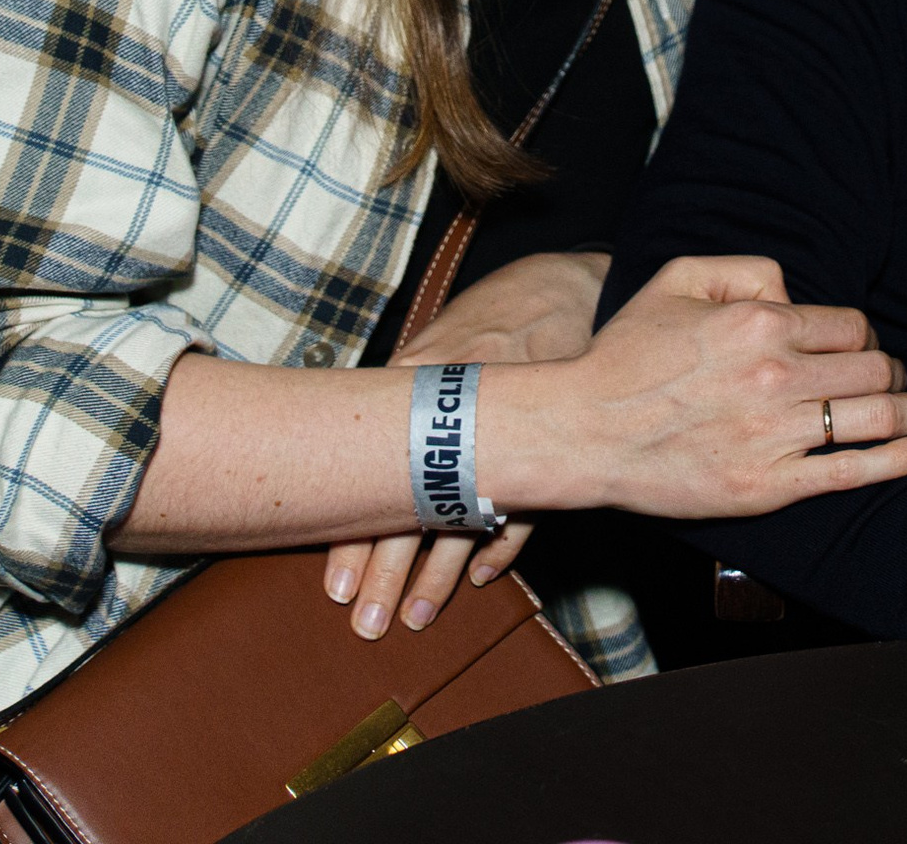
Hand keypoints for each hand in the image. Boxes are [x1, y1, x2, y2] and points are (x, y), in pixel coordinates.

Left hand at [321, 252, 606, 637]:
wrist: (570, 283)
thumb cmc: (493, 311)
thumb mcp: (436, 334)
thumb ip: (400, 385)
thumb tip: (351, 427)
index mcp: (422, 390)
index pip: (378, 480)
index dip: (355, 536)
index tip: (336, 584)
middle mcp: (461, 418)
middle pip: (415, 510)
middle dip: (389, 573)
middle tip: (367, 623)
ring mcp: (510, 434)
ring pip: (466, 520)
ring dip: (440, 575)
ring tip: (418, 616)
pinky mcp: (551, 441)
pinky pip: (526, 507)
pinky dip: (504, 542)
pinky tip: (482, 574)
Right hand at [482, 254, 906, 517]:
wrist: (583, 431)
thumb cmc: (626, 355)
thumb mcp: (676, 279)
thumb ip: (743, 269)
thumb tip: (792, 290)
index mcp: (759, 323)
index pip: (850, 324)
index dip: (866, 335)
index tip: (864, 347)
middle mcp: (777, 376)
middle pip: (874, 368)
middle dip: (897, 372)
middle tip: (902, 380)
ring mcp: (776, 435)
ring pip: (877, 417)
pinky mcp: (770, 485)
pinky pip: (856, 472)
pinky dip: (905, 460)